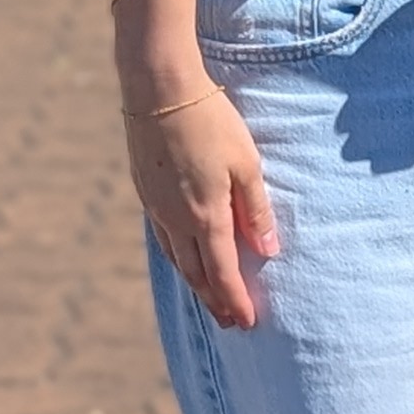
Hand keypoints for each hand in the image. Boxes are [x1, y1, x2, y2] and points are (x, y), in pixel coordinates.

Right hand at [123, 79, 277, 332]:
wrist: (158, 91)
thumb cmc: (211, 122)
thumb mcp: (246, 164)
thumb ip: (255, 209)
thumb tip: (267, 251)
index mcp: (205, 216)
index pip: (222, 273)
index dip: (235, 300)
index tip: (247, 323)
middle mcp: (176, 220)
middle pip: (196, 274)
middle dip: (215, 301)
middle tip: (230, 323)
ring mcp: (156, 208)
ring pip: (177, 260)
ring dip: (196, 284)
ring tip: (210, 300)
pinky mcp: (146, 193)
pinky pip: (163, 239)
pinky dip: (178, 259)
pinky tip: (184, 259)